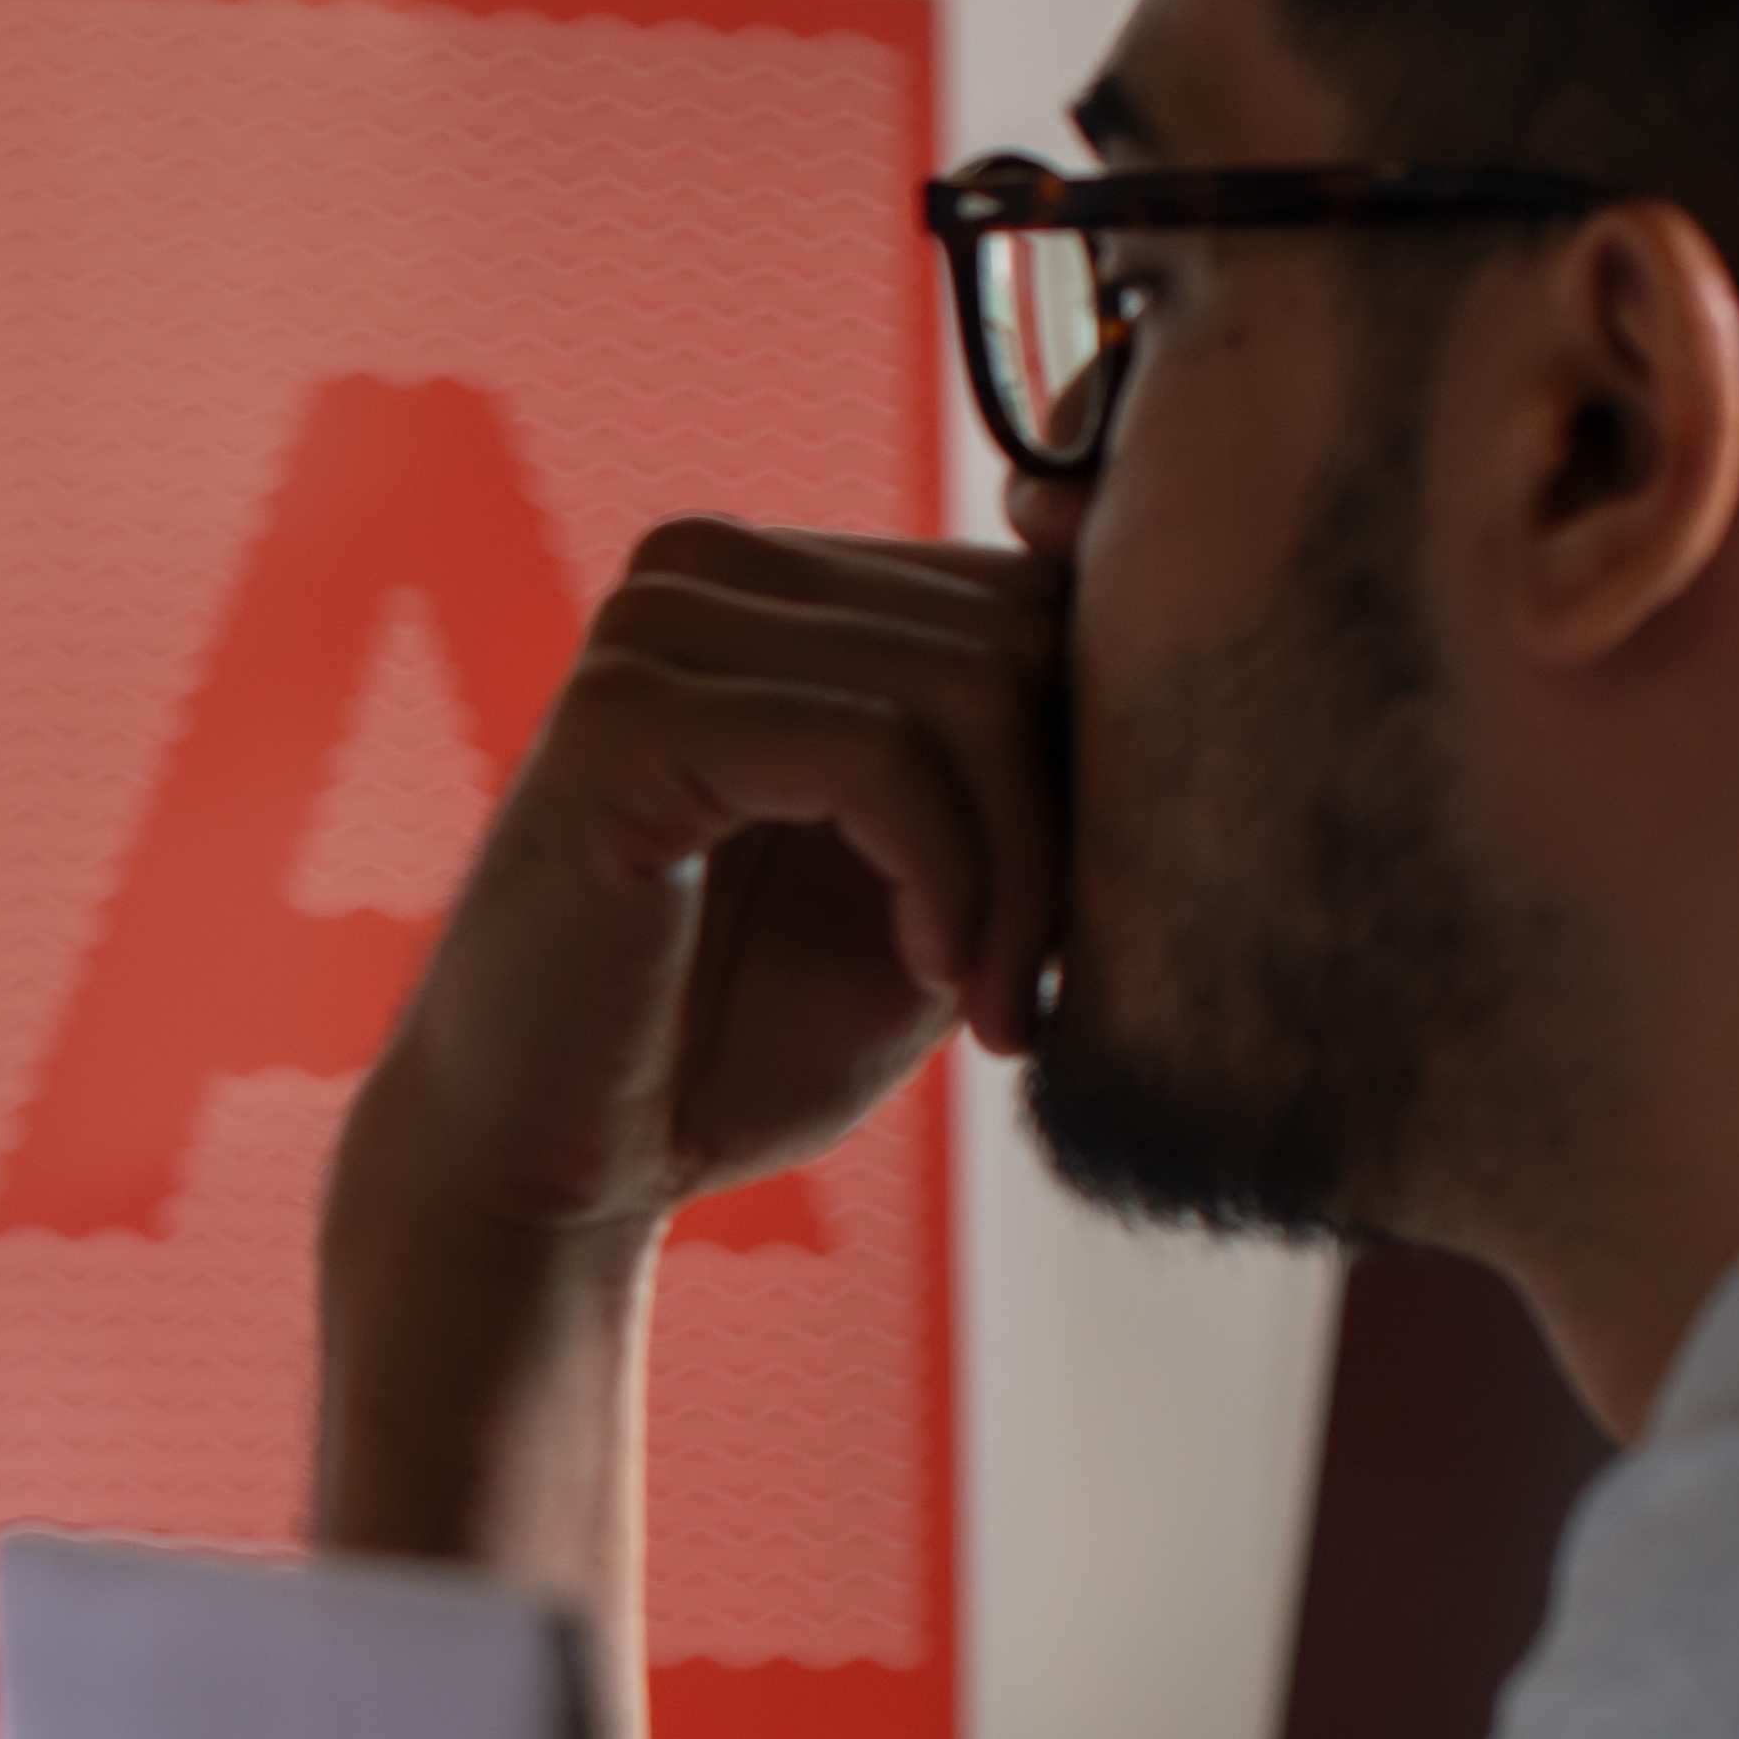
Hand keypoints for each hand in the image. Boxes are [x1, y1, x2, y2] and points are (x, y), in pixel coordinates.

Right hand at [348, 520, 1066, 1256]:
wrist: (544, 1168)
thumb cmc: (733, 1041)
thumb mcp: (937, 885)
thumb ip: (1026, 769)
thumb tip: (1194, 649)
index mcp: (783, 587)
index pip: (1036, 592)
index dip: (1105, 759)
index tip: (1077, 937)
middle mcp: (712, 570)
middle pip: (1020, 628)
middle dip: (1071, 825)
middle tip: (1039, 988)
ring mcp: (656, 628)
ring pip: (968, 683)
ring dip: (1019, 869)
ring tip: (991, 998)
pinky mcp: (623, 716)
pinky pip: (876, 749)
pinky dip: (944, 874)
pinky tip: (926, 972)